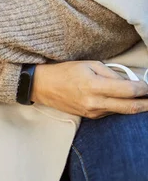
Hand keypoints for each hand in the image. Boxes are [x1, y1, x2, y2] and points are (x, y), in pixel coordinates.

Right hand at [32, 61, 147, 118]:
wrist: (42, 86)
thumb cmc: (64, 72)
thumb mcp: (89, 64)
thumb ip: (112, 73)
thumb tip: (129, 82)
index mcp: (95, 86)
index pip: (129, 90)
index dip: (144, 88)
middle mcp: (95, 102)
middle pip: (130, 107)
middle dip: (146, 104)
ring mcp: (92, 112)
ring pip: (121, 112)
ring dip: (133, 106)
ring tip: (138, 98)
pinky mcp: (89, 116)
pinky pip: (110, 113)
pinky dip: (118, 107)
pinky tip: (119, 100)